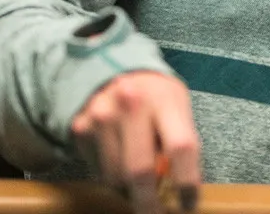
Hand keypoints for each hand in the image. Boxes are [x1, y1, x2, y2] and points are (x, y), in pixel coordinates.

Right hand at [71, 71, 201, 213]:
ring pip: (116, 177)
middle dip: (149, 203)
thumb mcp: (176, 106)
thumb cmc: (154, 94)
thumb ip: (180, 141)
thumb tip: (177, 188)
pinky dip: (112, 176)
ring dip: (130, 189)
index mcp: (163, 98)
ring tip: (140, 180)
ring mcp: (101, 116)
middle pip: (140, 170)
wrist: (112, 70)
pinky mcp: (81, 128)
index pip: (181, 147)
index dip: (187, 182)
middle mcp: (129, 103)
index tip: (188, 204)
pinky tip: (121, 160)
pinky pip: (98, 170)